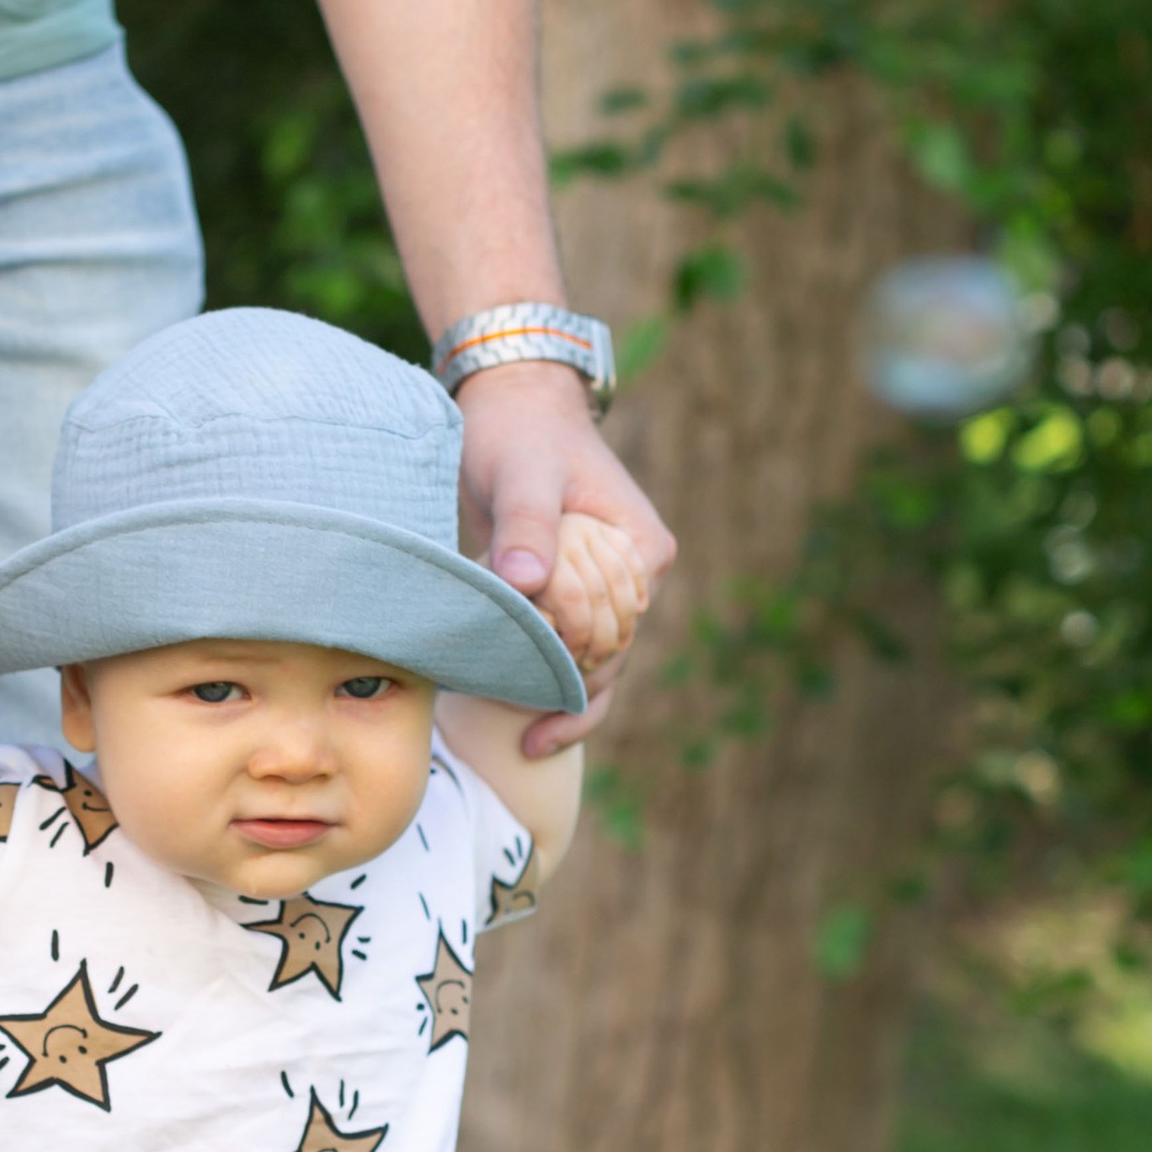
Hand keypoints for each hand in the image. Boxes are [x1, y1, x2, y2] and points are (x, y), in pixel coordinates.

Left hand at [454, 361, 674, 752]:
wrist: (509, 409)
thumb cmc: (521, 434)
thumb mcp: (522, 473)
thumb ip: (526, 524)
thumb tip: (525, 582)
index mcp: (642, 549)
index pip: (618, 626)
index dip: (575, 655)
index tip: (527, 666)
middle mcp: (636, 577)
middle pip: (612, 656)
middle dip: (570, 690)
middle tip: (522, 733)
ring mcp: (610, 590)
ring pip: (598, 665)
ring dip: (563, 698)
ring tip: (527, 742)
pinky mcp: (577, 597)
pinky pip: (575, 653)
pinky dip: (554, 686)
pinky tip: (527, 727)